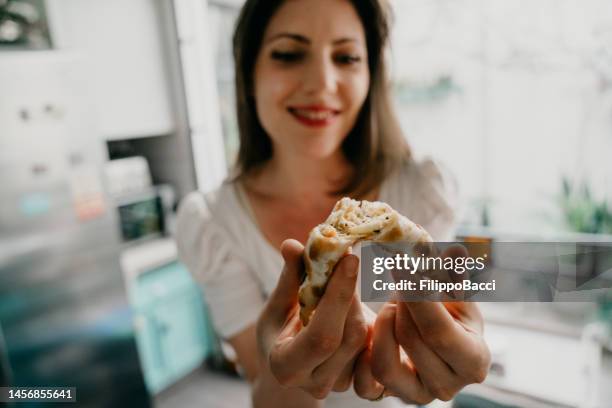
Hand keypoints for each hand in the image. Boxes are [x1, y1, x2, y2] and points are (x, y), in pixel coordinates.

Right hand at [256, 239, 369, 398]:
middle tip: (347, 263)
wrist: (291, 364)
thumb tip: (292, 245)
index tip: (349, 259)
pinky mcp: (360, 383)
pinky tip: (360, 302)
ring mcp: (339, 386)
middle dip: (350, 295)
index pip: (321, 335)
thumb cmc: (280, 330)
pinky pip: (375, 346)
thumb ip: (288, 279)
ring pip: (364, 339)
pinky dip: (373, 319)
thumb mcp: (278, 306)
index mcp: (285, 367)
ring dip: (359, 304)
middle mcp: (314, 383)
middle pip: (348, 336)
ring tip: (345, 285)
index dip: (338, 296)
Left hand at [354, 246, 490, 403]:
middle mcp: (447, 387)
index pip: (439, 331)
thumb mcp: (455, 291)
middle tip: (399, 279)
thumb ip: (453, 274)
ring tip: (393, 304)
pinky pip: (365, 378)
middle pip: (411, 340)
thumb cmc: (448, 309)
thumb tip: (454, 252)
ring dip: (383, 325)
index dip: (418, 297)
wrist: (432, 335)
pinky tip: (374, 324)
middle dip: (401, 304)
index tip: (401, 266)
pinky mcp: (390, 397)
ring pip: (385, 362)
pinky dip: (365, 348)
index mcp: (473, 361)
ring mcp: (417, 396)